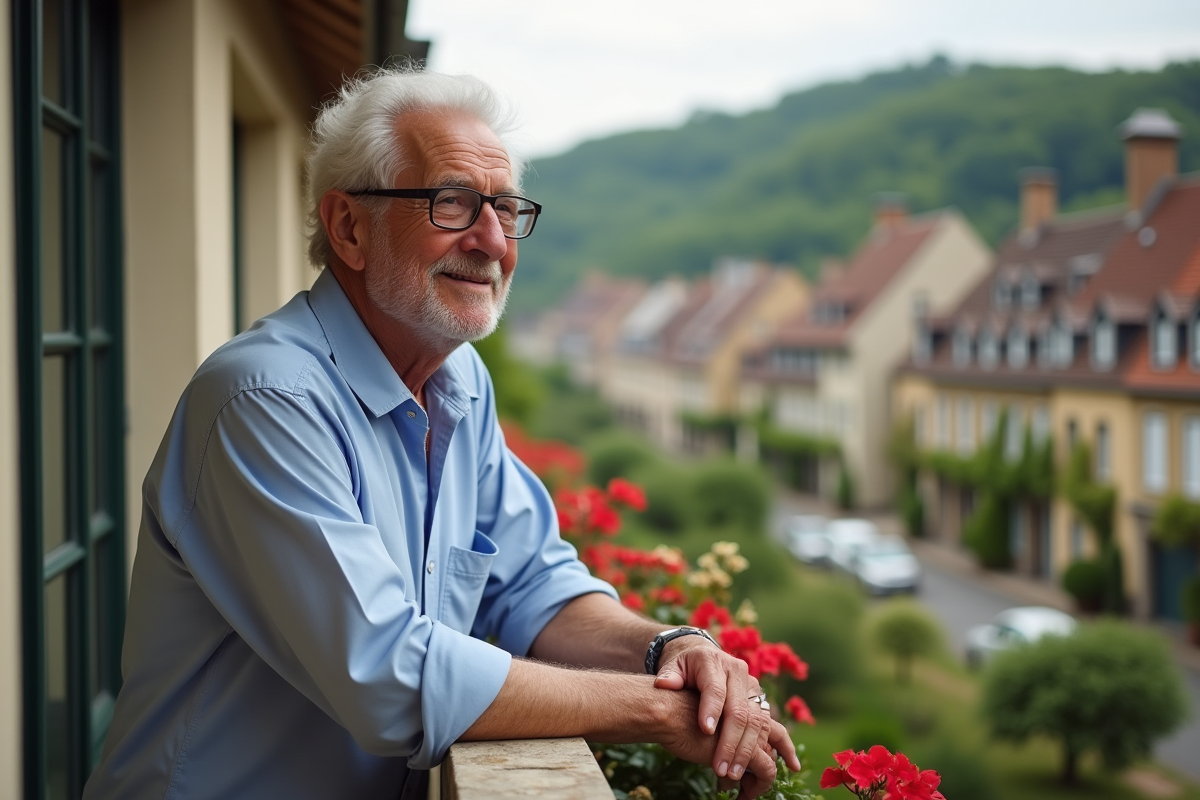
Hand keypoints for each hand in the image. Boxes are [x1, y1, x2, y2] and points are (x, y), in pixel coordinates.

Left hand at [652, 638, 800, 780]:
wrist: (701, 657)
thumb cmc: (684, 667)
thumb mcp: (672, 666)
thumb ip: (669, 675)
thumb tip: (665, 684)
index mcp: (713, 662)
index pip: (715, 688)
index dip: (711, 709)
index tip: (705, 731)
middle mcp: (738, 673)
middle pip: (739, 710)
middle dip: (730, 742)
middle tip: (720, 768)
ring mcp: (752, 688)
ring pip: (757, 721)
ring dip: (747, 751)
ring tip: (733, 774)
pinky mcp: (760, 702)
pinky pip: (771, 725)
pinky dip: (779, 747)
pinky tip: (790, 766)